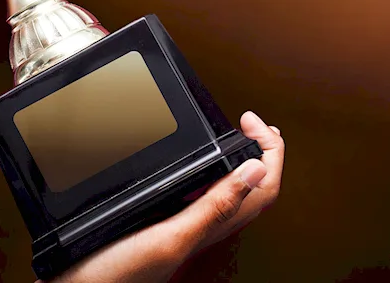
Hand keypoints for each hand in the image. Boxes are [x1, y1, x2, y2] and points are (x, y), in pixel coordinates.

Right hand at [46, 111, 284, 282]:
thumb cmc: (119, 275)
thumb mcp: (170, 237)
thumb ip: (214, 207)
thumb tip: (255, 168)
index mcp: (213, 226)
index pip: (264, 186)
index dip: (270, 151)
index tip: (251, 122)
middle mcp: (204, 226)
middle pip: (252, 187)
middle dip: (260, 151)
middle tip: (253, 124)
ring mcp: (184, 225)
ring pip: (227, 190)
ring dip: (236, 160)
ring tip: (237, 137)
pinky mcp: (163, 225)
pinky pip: (200, 195)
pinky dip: (206, 173)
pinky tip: (194, 164)